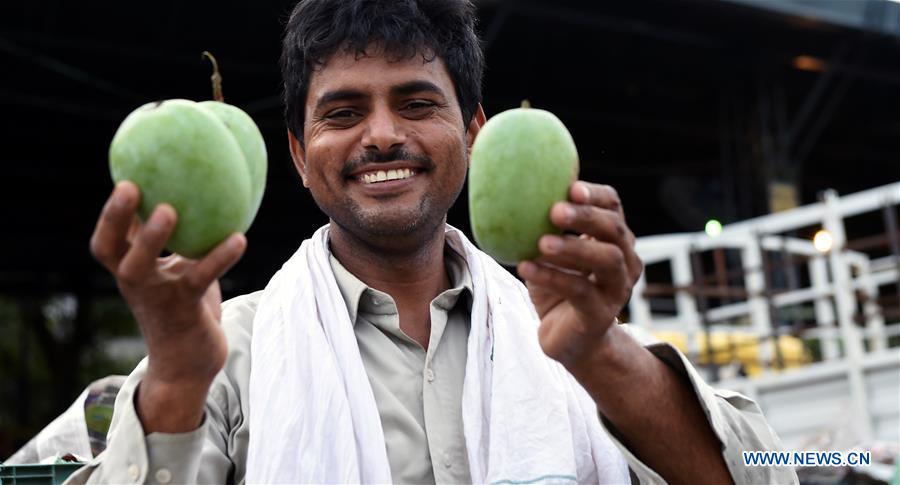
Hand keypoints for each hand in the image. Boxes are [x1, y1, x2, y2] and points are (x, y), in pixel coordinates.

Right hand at [89, 181, 245, 430]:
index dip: (111, 213)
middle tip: (130, 187)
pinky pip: (200, 278)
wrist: (188, 365)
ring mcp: (157, 297)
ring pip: (145, 266)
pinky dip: (220, 258)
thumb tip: (194, 201)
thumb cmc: (183, 308)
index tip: (125, 178)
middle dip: (115, 218)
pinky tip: (240, 238)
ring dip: (152, 239)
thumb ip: (178, 244)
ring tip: (171, 210)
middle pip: (112, 250)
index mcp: (131, 271)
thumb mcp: (175, 271)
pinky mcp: (185, 310)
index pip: (109, 240)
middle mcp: (137, 282)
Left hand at [517, 182, 642, 372]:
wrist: (571, 341)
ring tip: (542, 242)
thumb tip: (506, 191)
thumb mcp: (551, 254)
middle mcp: (625, 261)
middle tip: (555, 211)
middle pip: (615, 231)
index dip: (596, 195)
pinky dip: (552, 277)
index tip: (571, 187)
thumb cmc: (559, 289)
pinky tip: (526, 267)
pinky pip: (580, 291)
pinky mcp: (602, 314)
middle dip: (587, 217)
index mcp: (614, 240)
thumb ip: (542, 227)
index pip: (613, 206)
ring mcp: (618, 289)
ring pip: (607, 261)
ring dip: (574, 248)